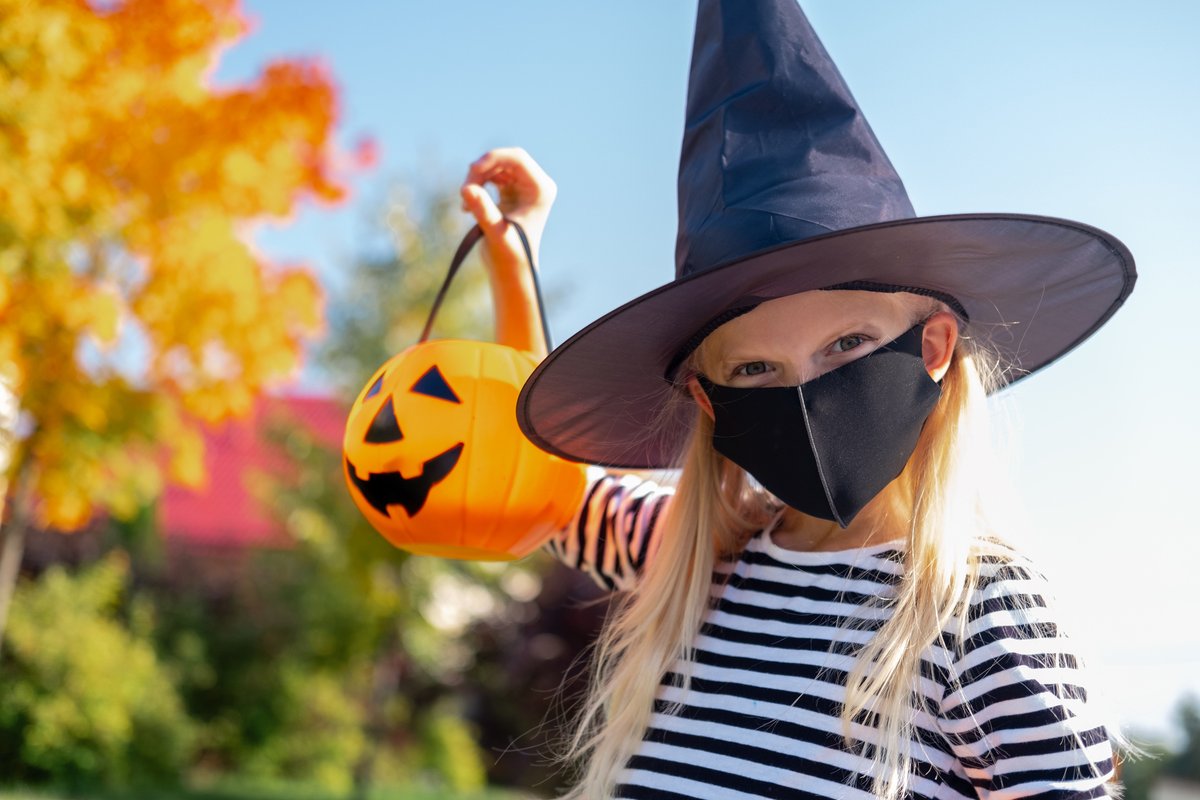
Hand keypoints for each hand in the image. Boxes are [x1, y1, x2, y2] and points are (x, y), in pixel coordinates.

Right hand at [460, 147, 555, 274]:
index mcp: (541, 189)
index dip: (492, 158)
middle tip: (464, 191)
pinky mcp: (511, 191)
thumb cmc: (509, 256)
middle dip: (480, 171)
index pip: (517, 158)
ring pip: (495, 166)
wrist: (511, 270)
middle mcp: (535, 184)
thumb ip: (483, 210)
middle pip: (504, 160)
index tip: (471, 171)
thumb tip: (467, 189)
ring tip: (466, 206)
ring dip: (476, 180)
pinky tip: (468, 208)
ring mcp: (523, 187)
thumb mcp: (496, 232)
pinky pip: (491, 175)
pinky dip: (477, 186)